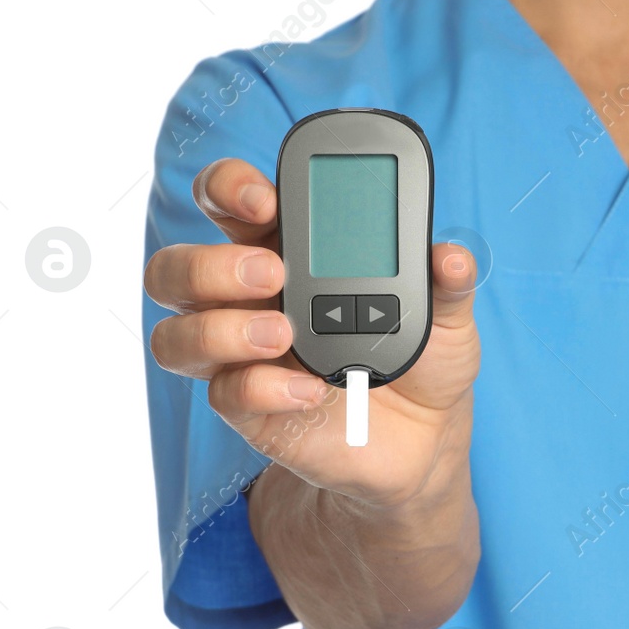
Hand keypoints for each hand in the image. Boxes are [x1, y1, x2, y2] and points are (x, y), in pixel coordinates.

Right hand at [144, 157, 479, 508]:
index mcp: (287, 251)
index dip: (228, 188)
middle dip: (211, 264)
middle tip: (273, 272)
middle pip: (178, 268)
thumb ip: (449, 282)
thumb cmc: (424, 361)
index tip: (265, 200)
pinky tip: (311, 391)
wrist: (426, 440)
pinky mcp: (251, 409)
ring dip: (219, 329)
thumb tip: (452, 256)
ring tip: (283, 334)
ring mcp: (242, 357)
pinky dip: (263, 388)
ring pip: (176, 336)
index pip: (228, 202)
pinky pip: (224, 395)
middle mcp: (249, 300)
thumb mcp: (448, 317)